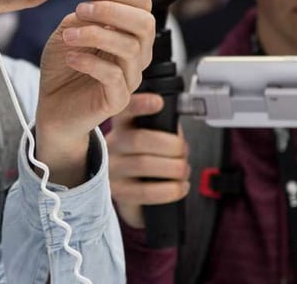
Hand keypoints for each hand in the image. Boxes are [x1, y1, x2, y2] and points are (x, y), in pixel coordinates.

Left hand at [33, 0, 154, 186]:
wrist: (52, 106)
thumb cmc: (64, 68)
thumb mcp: (70, 31)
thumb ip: (84, 15)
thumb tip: (94, 0)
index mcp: (128, 34)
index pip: (142, 6)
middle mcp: (135, 55)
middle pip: (146, 25)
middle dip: (113, 10)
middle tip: (83, 8)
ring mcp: (130, 78)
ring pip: (131, 48)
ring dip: (97, 34)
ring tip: (70, 35)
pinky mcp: (118, 99)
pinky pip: (114, 76)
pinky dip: (90, 62)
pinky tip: (72, 57)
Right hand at [105, 92, 190, 227]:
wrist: (131, 190)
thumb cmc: (146, 158)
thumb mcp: (151, 137)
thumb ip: (162, 127)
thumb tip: (176, 128)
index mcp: (122, 127)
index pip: (125, 111)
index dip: (140, 105)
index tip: (158, 103)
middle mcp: (112, 146)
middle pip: (138, 140)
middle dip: (171, 146)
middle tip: (184, 152)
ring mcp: (112, 170)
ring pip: (143, 164)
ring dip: (173, 168)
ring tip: (183, 170)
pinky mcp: (119, 193)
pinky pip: (146, 192)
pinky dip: (170, 190)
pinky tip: (180, 187)